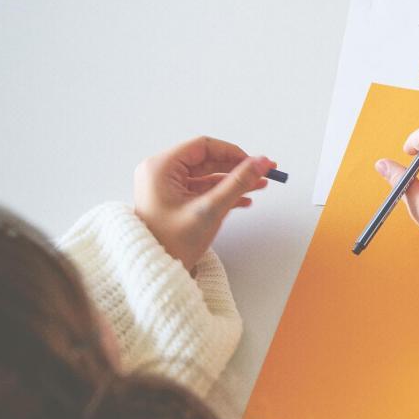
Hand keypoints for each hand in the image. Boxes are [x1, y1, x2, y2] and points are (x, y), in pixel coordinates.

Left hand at [134, 137, 273, 271]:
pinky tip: (243, 199)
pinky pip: (202, 189)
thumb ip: (238, 183)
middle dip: (237, 167)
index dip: (233, 152)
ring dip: (233, 181)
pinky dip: (222, 193)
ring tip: (259, 186)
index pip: (203, 147)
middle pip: (207, 160)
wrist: (155, 271)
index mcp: (161, 168)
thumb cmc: (171, 243)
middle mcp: (161, 173)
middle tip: (263, 172)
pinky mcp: (174, 200)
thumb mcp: (209, 209)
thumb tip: (261, 162)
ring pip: (207, 175)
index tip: (255, 162)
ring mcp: (167, 187)